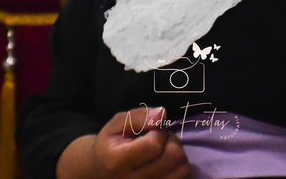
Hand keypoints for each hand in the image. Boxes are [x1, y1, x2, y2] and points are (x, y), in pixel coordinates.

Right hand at [57, 107, 192, 178]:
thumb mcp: (117, 124)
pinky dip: (180, 168)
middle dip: (172, 141)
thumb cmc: (110, 144)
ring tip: (166, 151)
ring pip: (182, 170)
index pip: (154, 145)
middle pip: (172, 158)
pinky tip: (169, 163)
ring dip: (179, 155)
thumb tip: (162, 114)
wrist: (102, 170)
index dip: (159, 133)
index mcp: (118, 162)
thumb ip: (138, 117)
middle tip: (163, 139)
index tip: (154, 130)